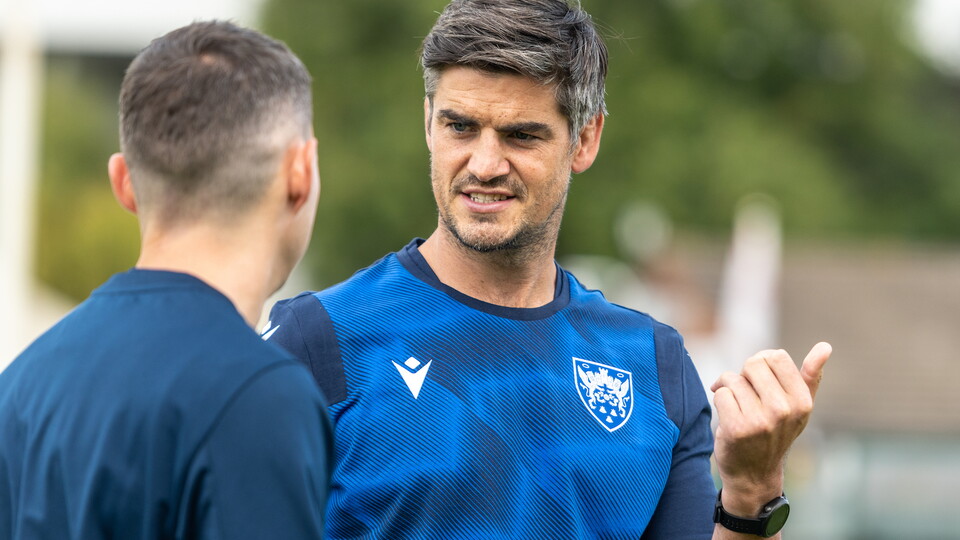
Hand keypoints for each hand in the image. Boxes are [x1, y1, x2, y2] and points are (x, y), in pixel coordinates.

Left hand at [710, 342, 831, 513]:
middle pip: (753, 363)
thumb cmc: (775, 433)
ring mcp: (761, 420)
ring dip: (729, 389)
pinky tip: (727, 417)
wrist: (753, 474)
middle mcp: (784, 410)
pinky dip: (719, 400)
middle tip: (748, 397)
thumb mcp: (798, 407)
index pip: (776, 356)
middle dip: (745, 376)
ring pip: (733, 379)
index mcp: (803, 401)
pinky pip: (720, 393)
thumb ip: (811, 376)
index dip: (762, 364)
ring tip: (737, 408)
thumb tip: (825, 346)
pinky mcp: (737, 428)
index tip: (761, 382)